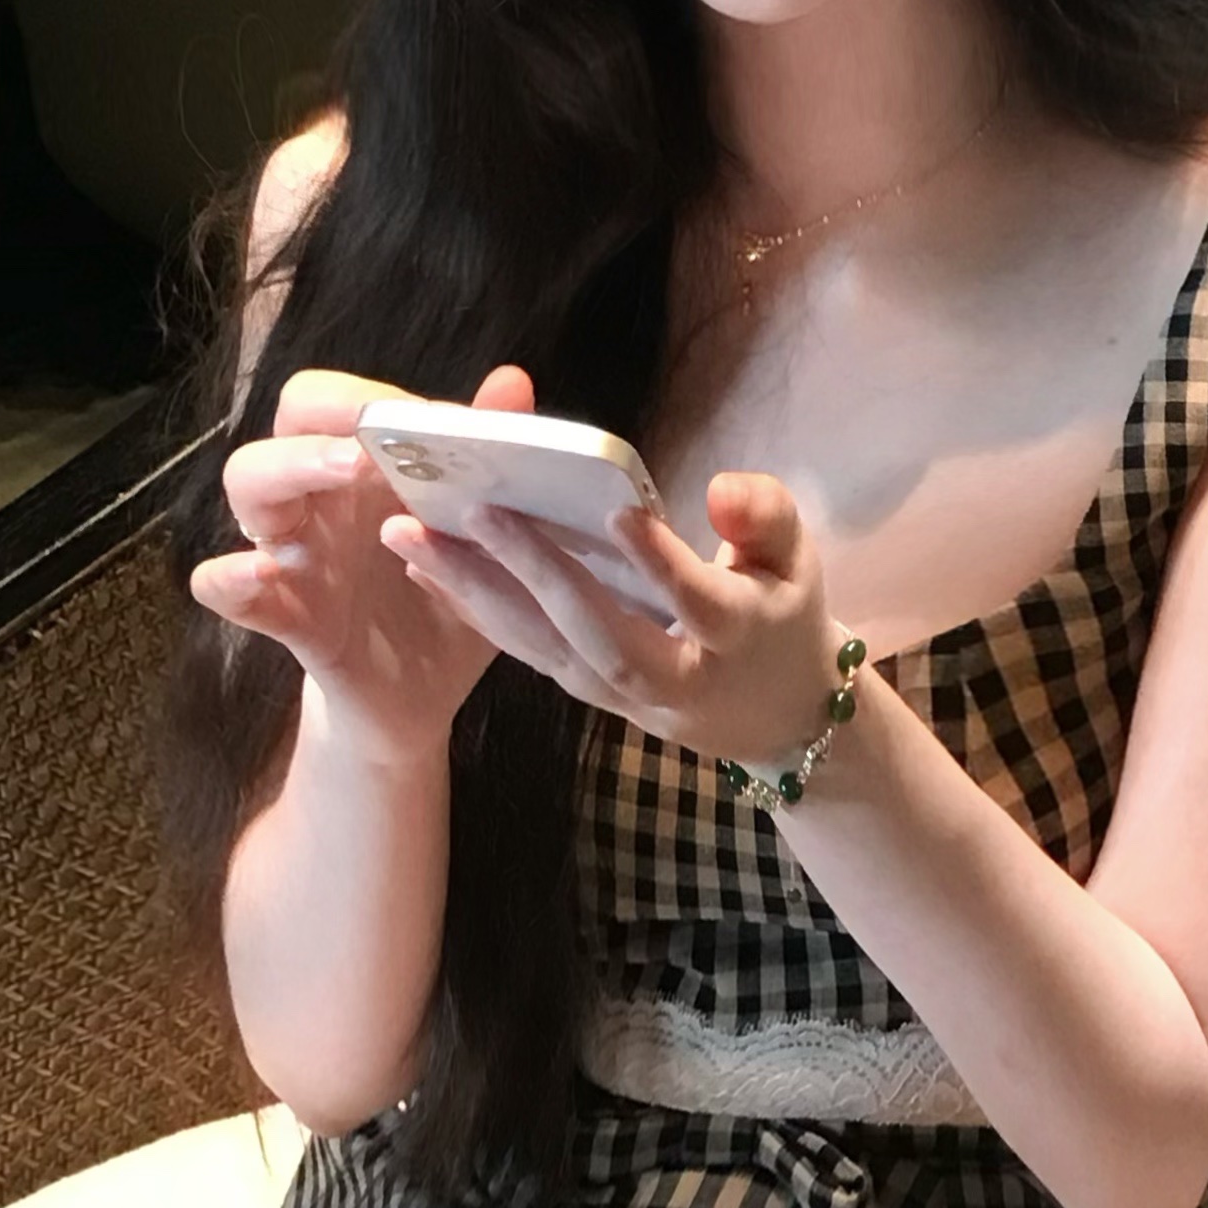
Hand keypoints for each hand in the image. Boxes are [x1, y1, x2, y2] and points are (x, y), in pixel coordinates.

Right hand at [187, 363, 534, 762]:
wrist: (425, 697)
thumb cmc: (449, 601)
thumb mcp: (483, 538)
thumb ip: (492, 462)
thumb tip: (512, 381)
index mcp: (366, 470)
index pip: (339, 400)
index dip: (368, 398)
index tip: (422, 421)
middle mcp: (322, 495)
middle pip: (287, 422)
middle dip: (323, 420)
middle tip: (368, 447)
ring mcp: (291, 550)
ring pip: (247, 481)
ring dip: (285, 472)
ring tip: (340, 480)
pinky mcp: (280, 613)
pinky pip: (219, 586)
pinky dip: (231, 576)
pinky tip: (268, 572)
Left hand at [383, 464, 849, 774]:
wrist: (771, 719)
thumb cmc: (781, 616)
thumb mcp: (797, 561)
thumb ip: (765, 517)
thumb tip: (720, 488)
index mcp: (733, 637)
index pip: (695, 599)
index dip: (659, 562)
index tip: (618, 511)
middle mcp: (668, 675)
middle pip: (597, 630)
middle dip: (535, 571)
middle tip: (475, 510)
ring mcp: (617, 692)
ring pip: (542, 645)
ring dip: (472, 591)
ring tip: (409, 536)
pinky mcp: (582, 688)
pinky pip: (523, 648)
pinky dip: (471, 607)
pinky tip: (421, 566)